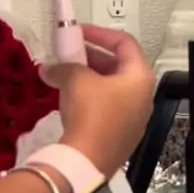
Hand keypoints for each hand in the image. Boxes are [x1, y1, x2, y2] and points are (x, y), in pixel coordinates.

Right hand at [40, 24, 155, 178]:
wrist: (86, 160)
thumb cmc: (90, 113)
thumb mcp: (75, 78)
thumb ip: (64, 66)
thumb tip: (50, 68)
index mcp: (140, 78)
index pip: (125, 43)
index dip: (100, 33)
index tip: (78, 32)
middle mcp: (143, 98)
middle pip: (119, 67)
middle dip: (91, 57)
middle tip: (69, 54)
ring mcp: (134, 120)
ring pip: (111, 90)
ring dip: (88, 79)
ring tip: (65, 76)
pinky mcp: (120, 138)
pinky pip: (106, 110)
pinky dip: (89, 99)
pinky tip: (70, 101)